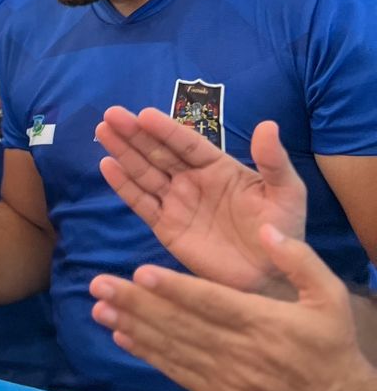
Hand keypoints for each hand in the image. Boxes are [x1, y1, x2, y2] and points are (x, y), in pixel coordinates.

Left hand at [91, 226, 376, 390]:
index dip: (174, 289)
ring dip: (133, 327)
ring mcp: (225, 378)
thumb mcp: (331, 296)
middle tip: (98, 285)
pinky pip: (176, 372)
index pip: (212, 303)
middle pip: (181, 325)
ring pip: (172, 348)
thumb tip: (266, 230)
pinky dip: (147, 354)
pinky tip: (122, 336)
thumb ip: (299, 260)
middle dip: (136, 304)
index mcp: (266, 323)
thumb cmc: (332, 345)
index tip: (139, 272)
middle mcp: (240, 352)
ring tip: (98, 308)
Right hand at [96, 107, 305, 290]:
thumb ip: (273, 161)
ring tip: (103, 131)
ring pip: (144, 173)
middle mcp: (192, 180)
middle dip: (134, 134)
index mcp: (218, 167)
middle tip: (111, 115)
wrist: (271, 276)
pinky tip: (108, 167)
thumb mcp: (287, 192)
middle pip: (158, 152)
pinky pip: (142, 203)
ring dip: (123, 152)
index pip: (187, 144)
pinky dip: (123, 186)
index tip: (143, 114)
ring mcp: (177, 203)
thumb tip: (268, 124)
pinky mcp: (166, 228)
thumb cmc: (282, 230)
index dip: (166, 129)